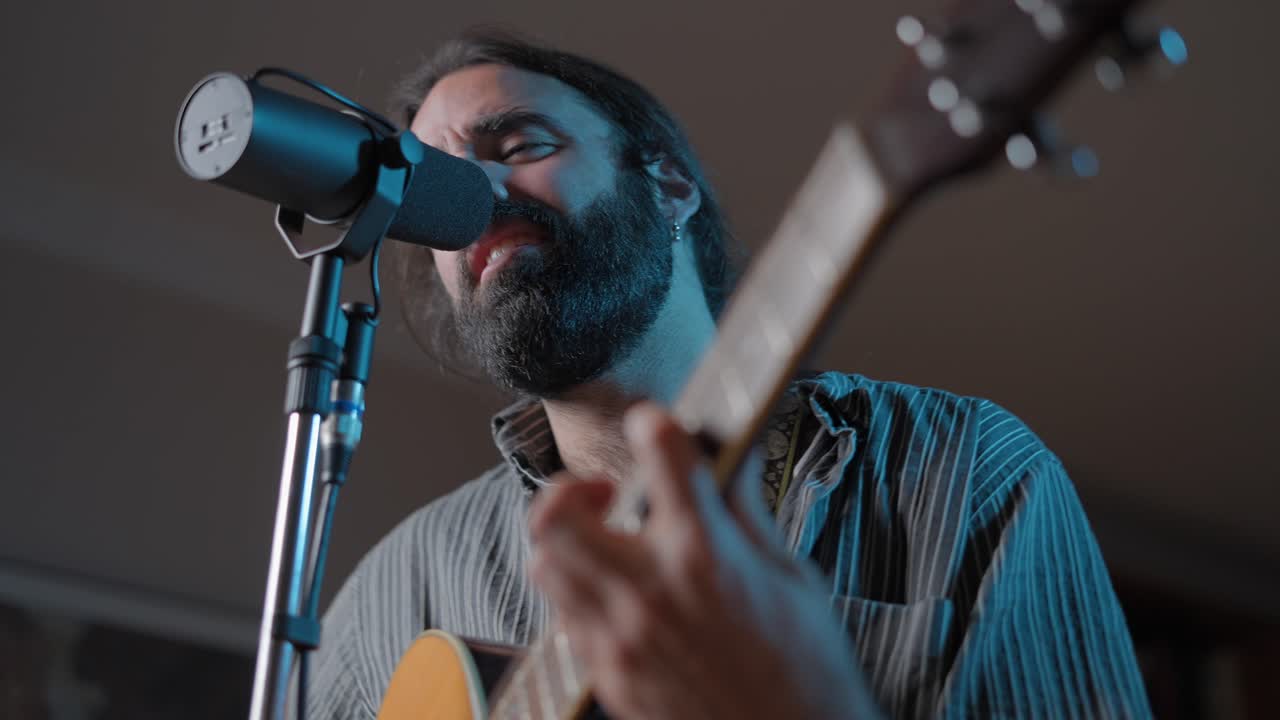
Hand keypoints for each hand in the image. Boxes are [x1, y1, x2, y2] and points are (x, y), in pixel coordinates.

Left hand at [528, 402, 879, 719]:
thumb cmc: (808, 668)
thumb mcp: (791, 575)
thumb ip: (746, 512)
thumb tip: (729, 459)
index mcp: (708, 555)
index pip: (663, 456)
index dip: (654, 426)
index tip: (654, 425)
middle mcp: (652, 591)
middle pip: (557, 514)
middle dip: (572, 490)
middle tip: (605, 496)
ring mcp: (622, 638)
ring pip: (545, 565)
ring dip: (568, 545)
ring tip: (606, 547)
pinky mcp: (610, 676)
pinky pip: (565, 619)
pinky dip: (579, 595)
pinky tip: (618, 597)